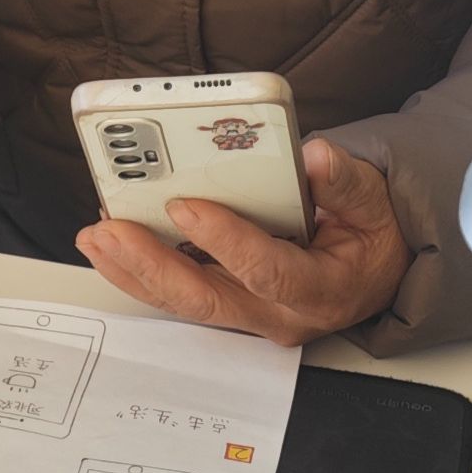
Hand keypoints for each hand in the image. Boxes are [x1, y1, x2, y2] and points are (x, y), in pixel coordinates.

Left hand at [77, 139, 410, 347]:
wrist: (375, 269)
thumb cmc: (371, 234)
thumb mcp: (374, 202)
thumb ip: (346, 182)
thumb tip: (316, 157)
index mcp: (321, 289)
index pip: (267, 270)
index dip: (225, 241)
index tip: (185, 206)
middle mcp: (279, 313)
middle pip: (206, 298)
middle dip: (151, 263)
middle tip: (110, 228)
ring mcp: (249, 314)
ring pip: (183, 302)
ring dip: (133, 270)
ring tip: (96, 234)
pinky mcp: (228, 304)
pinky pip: (178, 294)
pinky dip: (140, 270)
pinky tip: (110, 244)